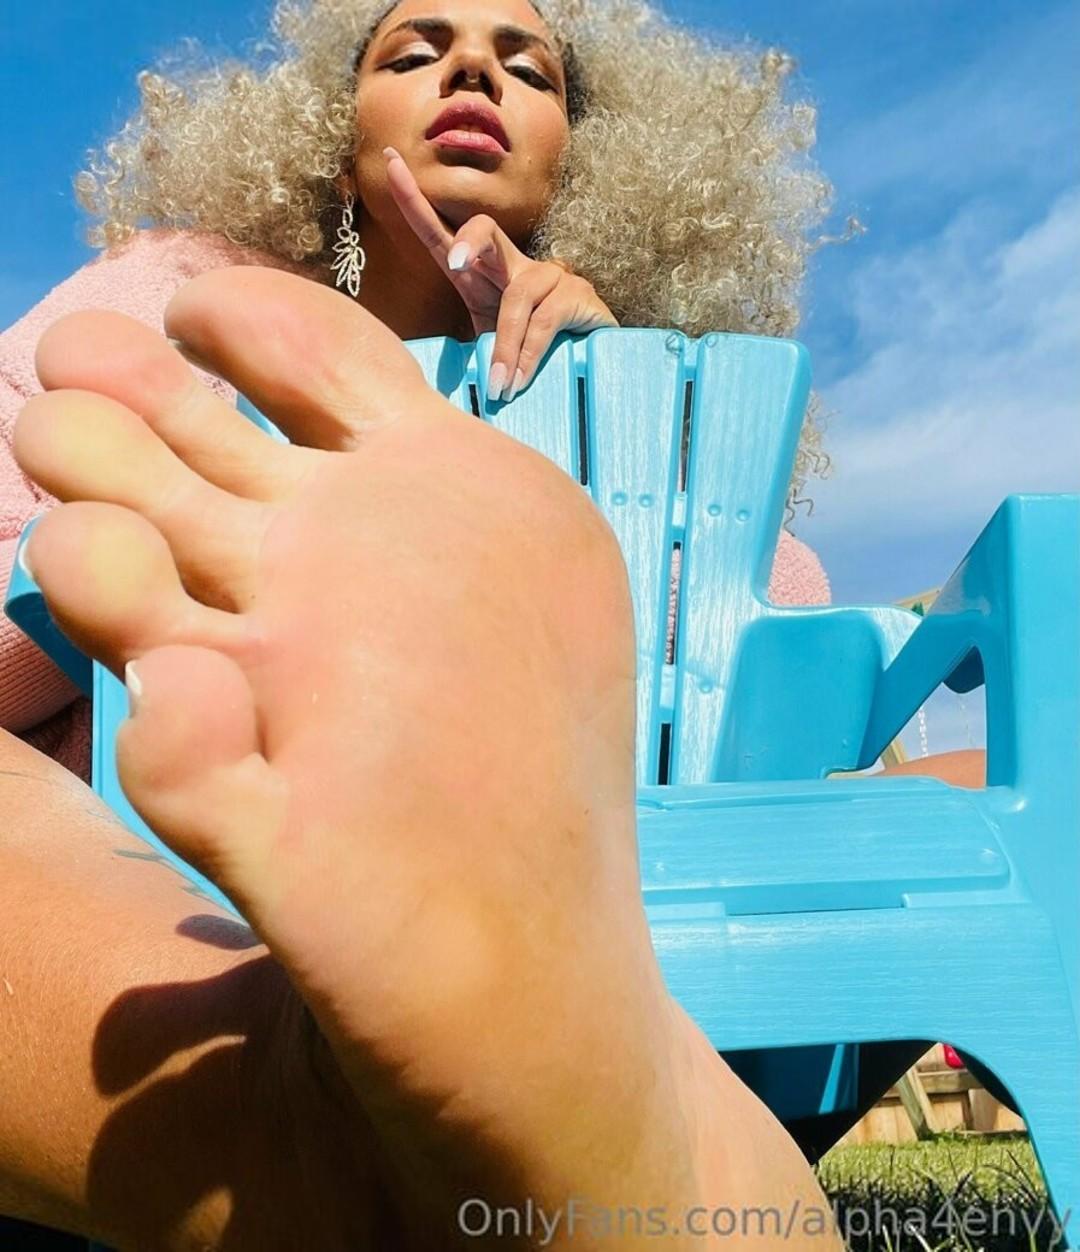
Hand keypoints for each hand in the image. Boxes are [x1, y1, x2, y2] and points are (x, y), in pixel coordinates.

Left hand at [383, 146, 618, 401]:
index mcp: (482, 273)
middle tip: (457, 265)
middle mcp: (514, 264)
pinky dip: (527, 353)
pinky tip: (519, 380)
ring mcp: (548, 276)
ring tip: (500, 386)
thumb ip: (465, 348)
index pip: (441, 233)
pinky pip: (544, 320)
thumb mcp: (489, 350)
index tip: (391, 161)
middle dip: (469, 240)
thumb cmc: (532, 354)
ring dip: (505, 347)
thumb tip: (433, 379)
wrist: (590, 363)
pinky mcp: (577, 295)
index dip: (415, 200)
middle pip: (486, 232)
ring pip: (516, 298)